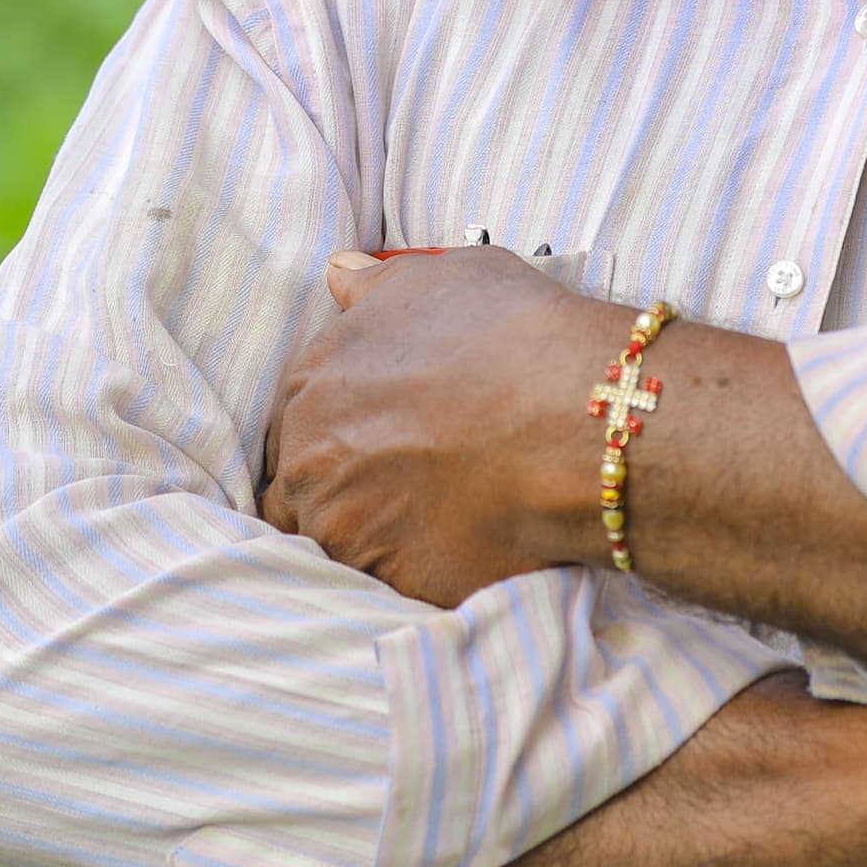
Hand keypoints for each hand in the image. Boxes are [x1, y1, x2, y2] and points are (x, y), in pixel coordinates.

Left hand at [256, 246, 621, 604]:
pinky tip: (452, 552)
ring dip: (369, 536)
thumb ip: (374, 288)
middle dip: (344, 487)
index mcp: (311, 382)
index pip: (296, 424)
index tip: (381, 440)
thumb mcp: (437, 278)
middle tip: (407, 485)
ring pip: (336, 544)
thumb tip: (340, 277)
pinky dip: (410, 575)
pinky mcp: (387, 585)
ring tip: (432, 523)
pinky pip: (385, 589)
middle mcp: (310, 458)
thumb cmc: (511, 335)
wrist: (570, 418)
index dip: (340, 433)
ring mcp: (343, 528)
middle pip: (304, 487)